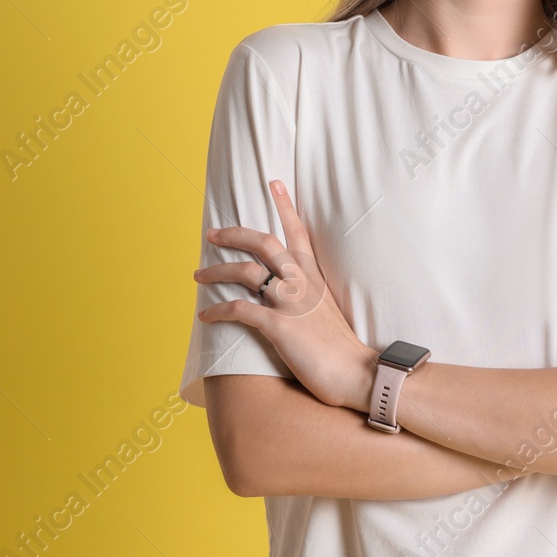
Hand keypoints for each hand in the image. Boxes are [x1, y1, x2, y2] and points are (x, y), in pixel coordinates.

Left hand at [195, 180, 376, 412]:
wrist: (357, 373)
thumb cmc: (343, 348)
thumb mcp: (329, 311)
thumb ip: (311, 296)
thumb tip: (294, 294)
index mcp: (316, 277)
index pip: (298, 233)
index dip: (285, 206)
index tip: (273, 183)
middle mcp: (302, 283)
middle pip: (265, 243)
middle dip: (235, 234)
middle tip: (212, 232)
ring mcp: (291, 303)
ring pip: (247, 272)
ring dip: (218, 270)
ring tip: (199, 274)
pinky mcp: (280, 327)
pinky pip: (241, 310)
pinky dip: (218, 310)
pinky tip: (205, 315)